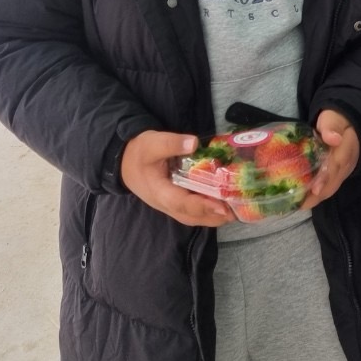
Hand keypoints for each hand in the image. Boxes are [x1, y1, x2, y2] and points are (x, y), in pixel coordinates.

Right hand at [120, 130, 235, 227]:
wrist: (125, 161)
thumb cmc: (139, 152)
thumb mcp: (152, 143)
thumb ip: (171, 143)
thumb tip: (193, 143)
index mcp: (158, 191)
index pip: (181, 203)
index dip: (202, 206)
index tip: (222, 207)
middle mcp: (164, 203)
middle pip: (190, 216)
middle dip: (213, 216)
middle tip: (236, 211)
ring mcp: (169, 205)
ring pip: (192, 217)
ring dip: (212, 217)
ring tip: (234, 210)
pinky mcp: (174, 202)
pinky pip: (191, 212)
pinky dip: (207, 212)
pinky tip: (222, 204)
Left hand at [301, 109, 359, 207]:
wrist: (351, 123)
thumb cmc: (337, 120)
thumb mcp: (334, 118)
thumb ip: (331, 127)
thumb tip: (333, 138)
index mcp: (345, 149)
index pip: (336, 166)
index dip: (325, 179)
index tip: (315, 190)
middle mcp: (346, 164)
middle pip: (333, 183)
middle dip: (318, 196)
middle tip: (300, 205)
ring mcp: (344, 170)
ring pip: (332, 187)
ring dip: (317, 198)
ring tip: (300, 205)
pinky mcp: (339, 173)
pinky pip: (330, 186)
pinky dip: (318, 194)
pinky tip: (305, 198)